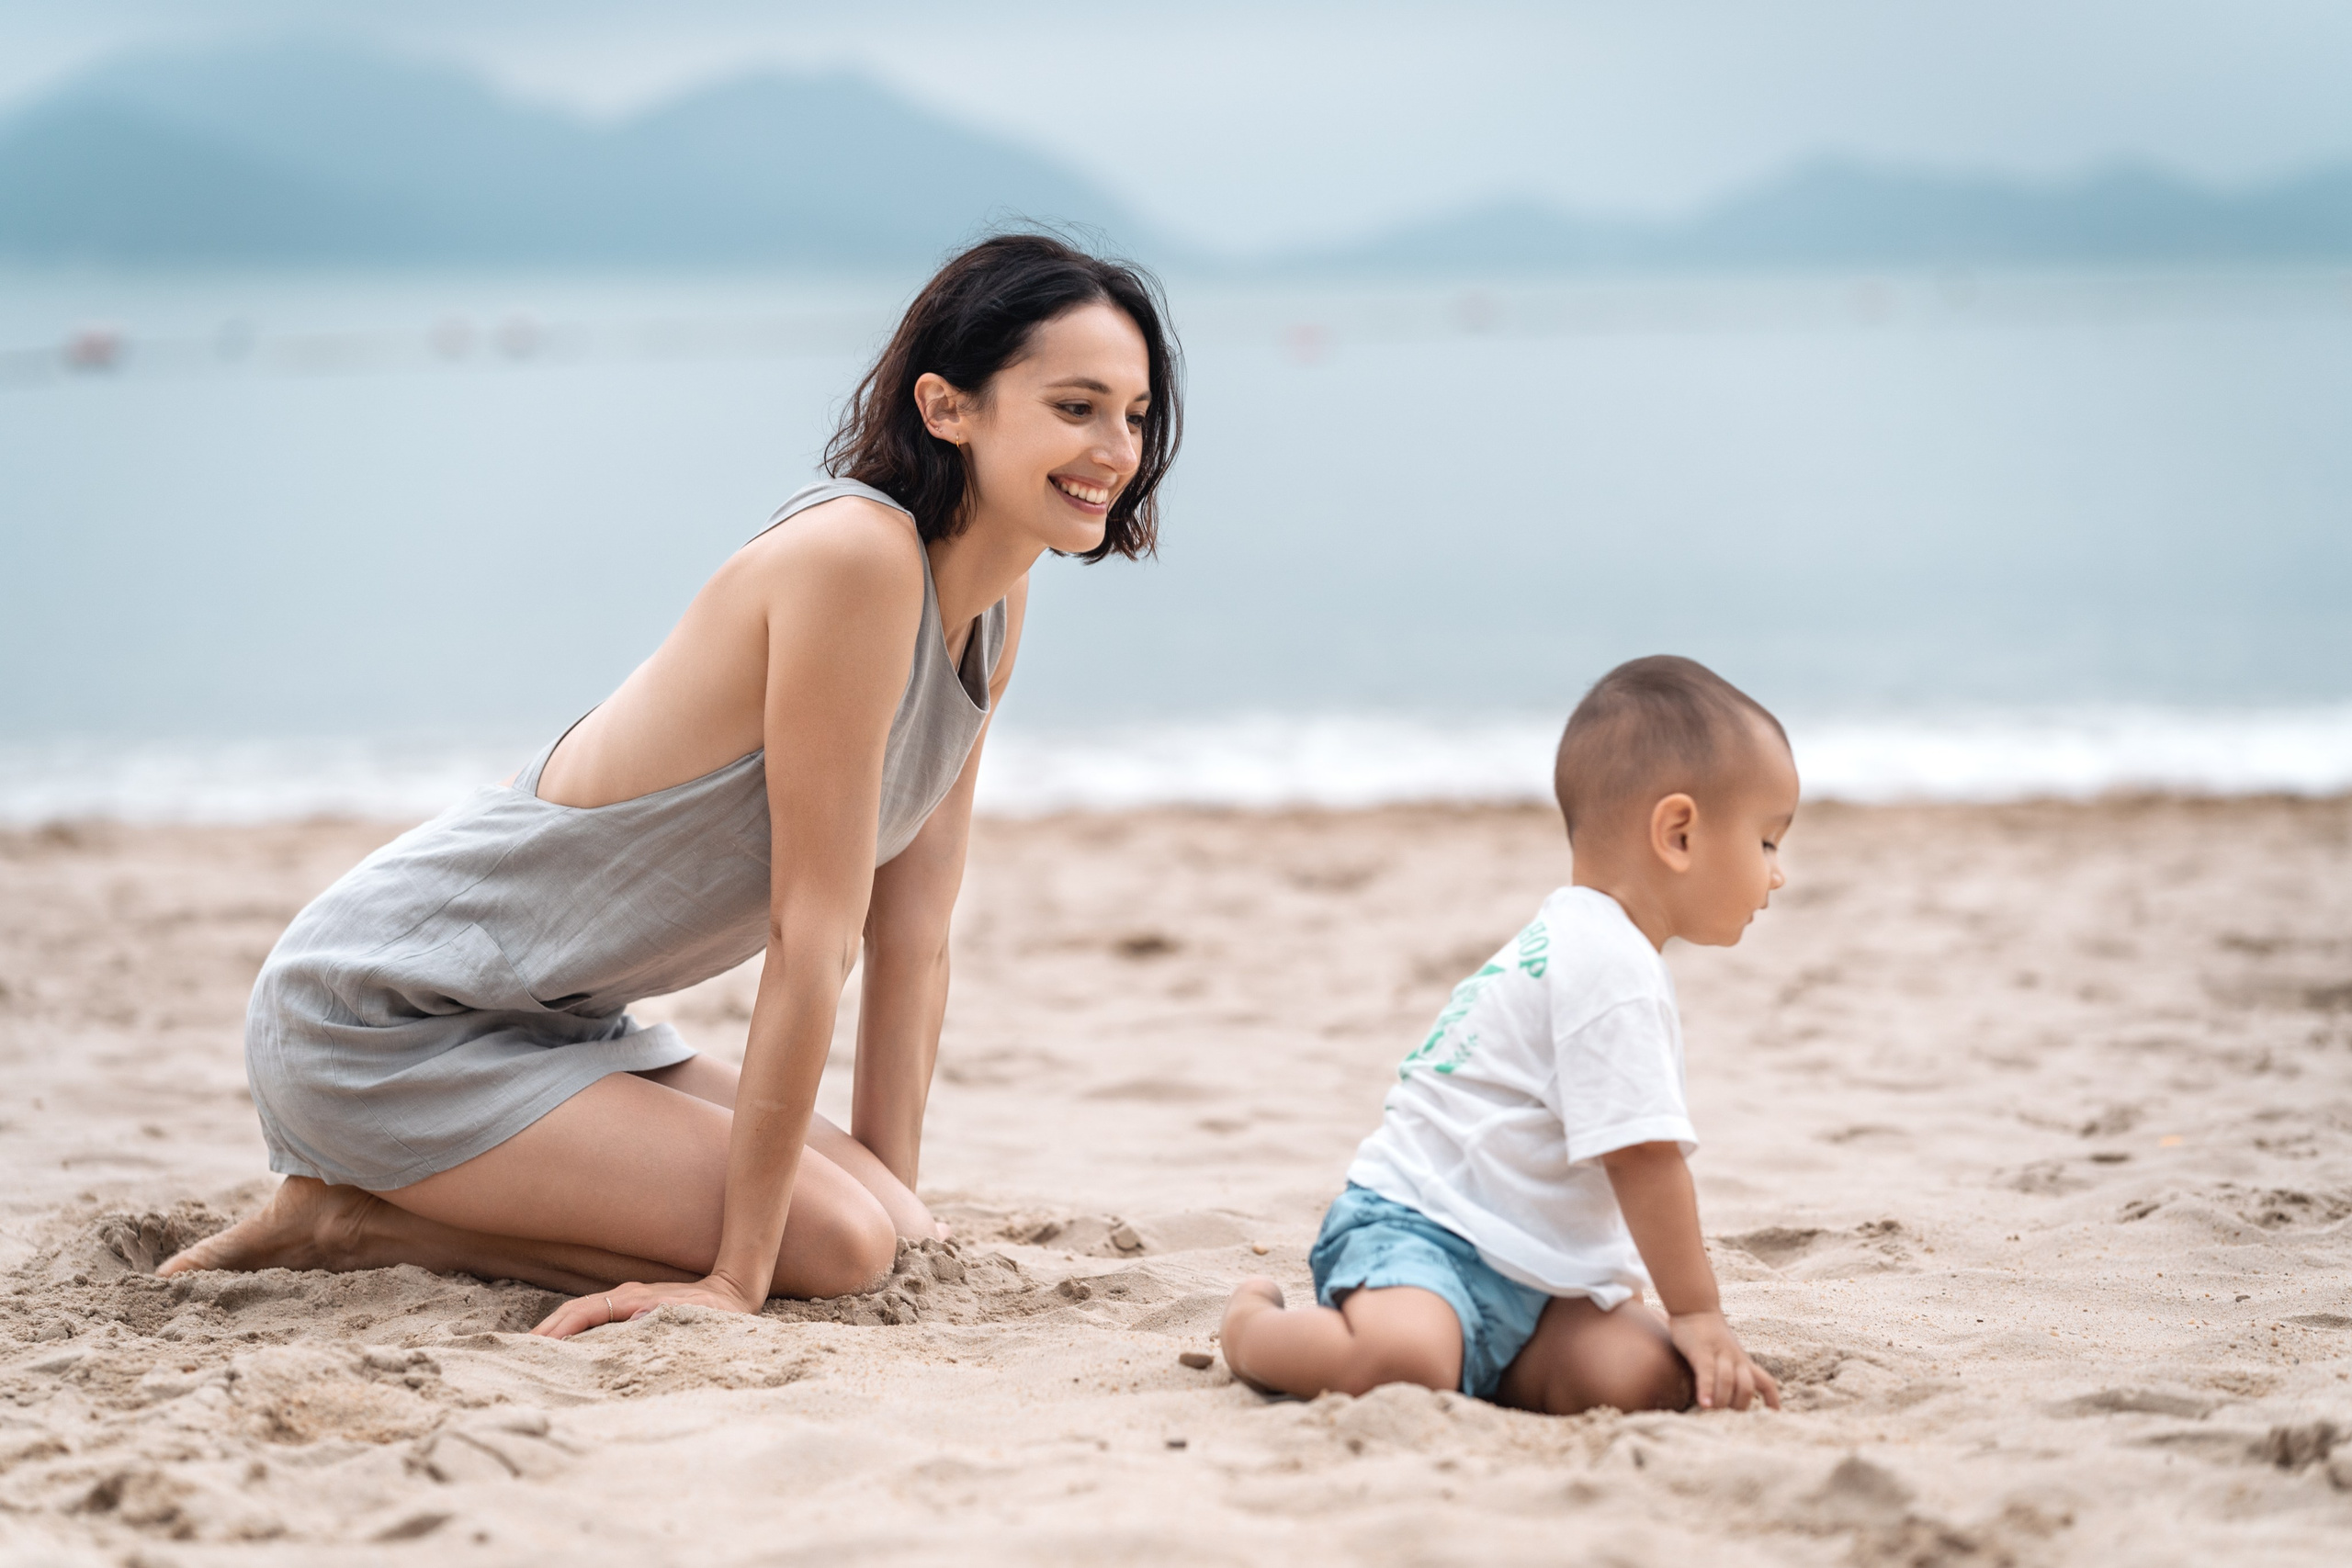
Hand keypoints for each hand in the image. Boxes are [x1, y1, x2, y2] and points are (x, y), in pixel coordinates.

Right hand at [530, 1276, 759, 1339]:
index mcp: (636, 1299)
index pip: (586, 1312)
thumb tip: (633, 1317)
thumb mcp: (699, 1315)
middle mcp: (626, 1297)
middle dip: (547, 1331)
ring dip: (556, 1331)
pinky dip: (573, 1331)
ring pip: (581, 1314)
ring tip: (532, 1355)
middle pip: (575, 1311)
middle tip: (519, 1355)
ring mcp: (628, 1302)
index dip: (560, 1329)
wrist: (735, 1292)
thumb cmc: (719, 1310)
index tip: (536, 1346)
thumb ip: (669, 1314)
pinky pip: (594, 1320)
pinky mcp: (633, 1310)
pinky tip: (564, 1349)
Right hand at [1668, 1309, 1781, 1410]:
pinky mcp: (1701, 1351)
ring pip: (1729, 1382)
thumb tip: (1726, 1396)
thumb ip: (1729, 1373)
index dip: (1772, 1401)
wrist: (1694, 1306)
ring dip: (1720, 1401)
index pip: (1766, 1383)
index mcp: (1743, 1362)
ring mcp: (1720, 1354)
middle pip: (1747, 1388)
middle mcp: (1736, 1359)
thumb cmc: (1707, 1335)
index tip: (1773, 1416)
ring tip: (1710, 1409)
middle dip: (1737, 1406)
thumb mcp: (1725, 1353)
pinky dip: (1706, 1391)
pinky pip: (1707, 1374)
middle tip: (1722, 1411)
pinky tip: (1704, 1404)